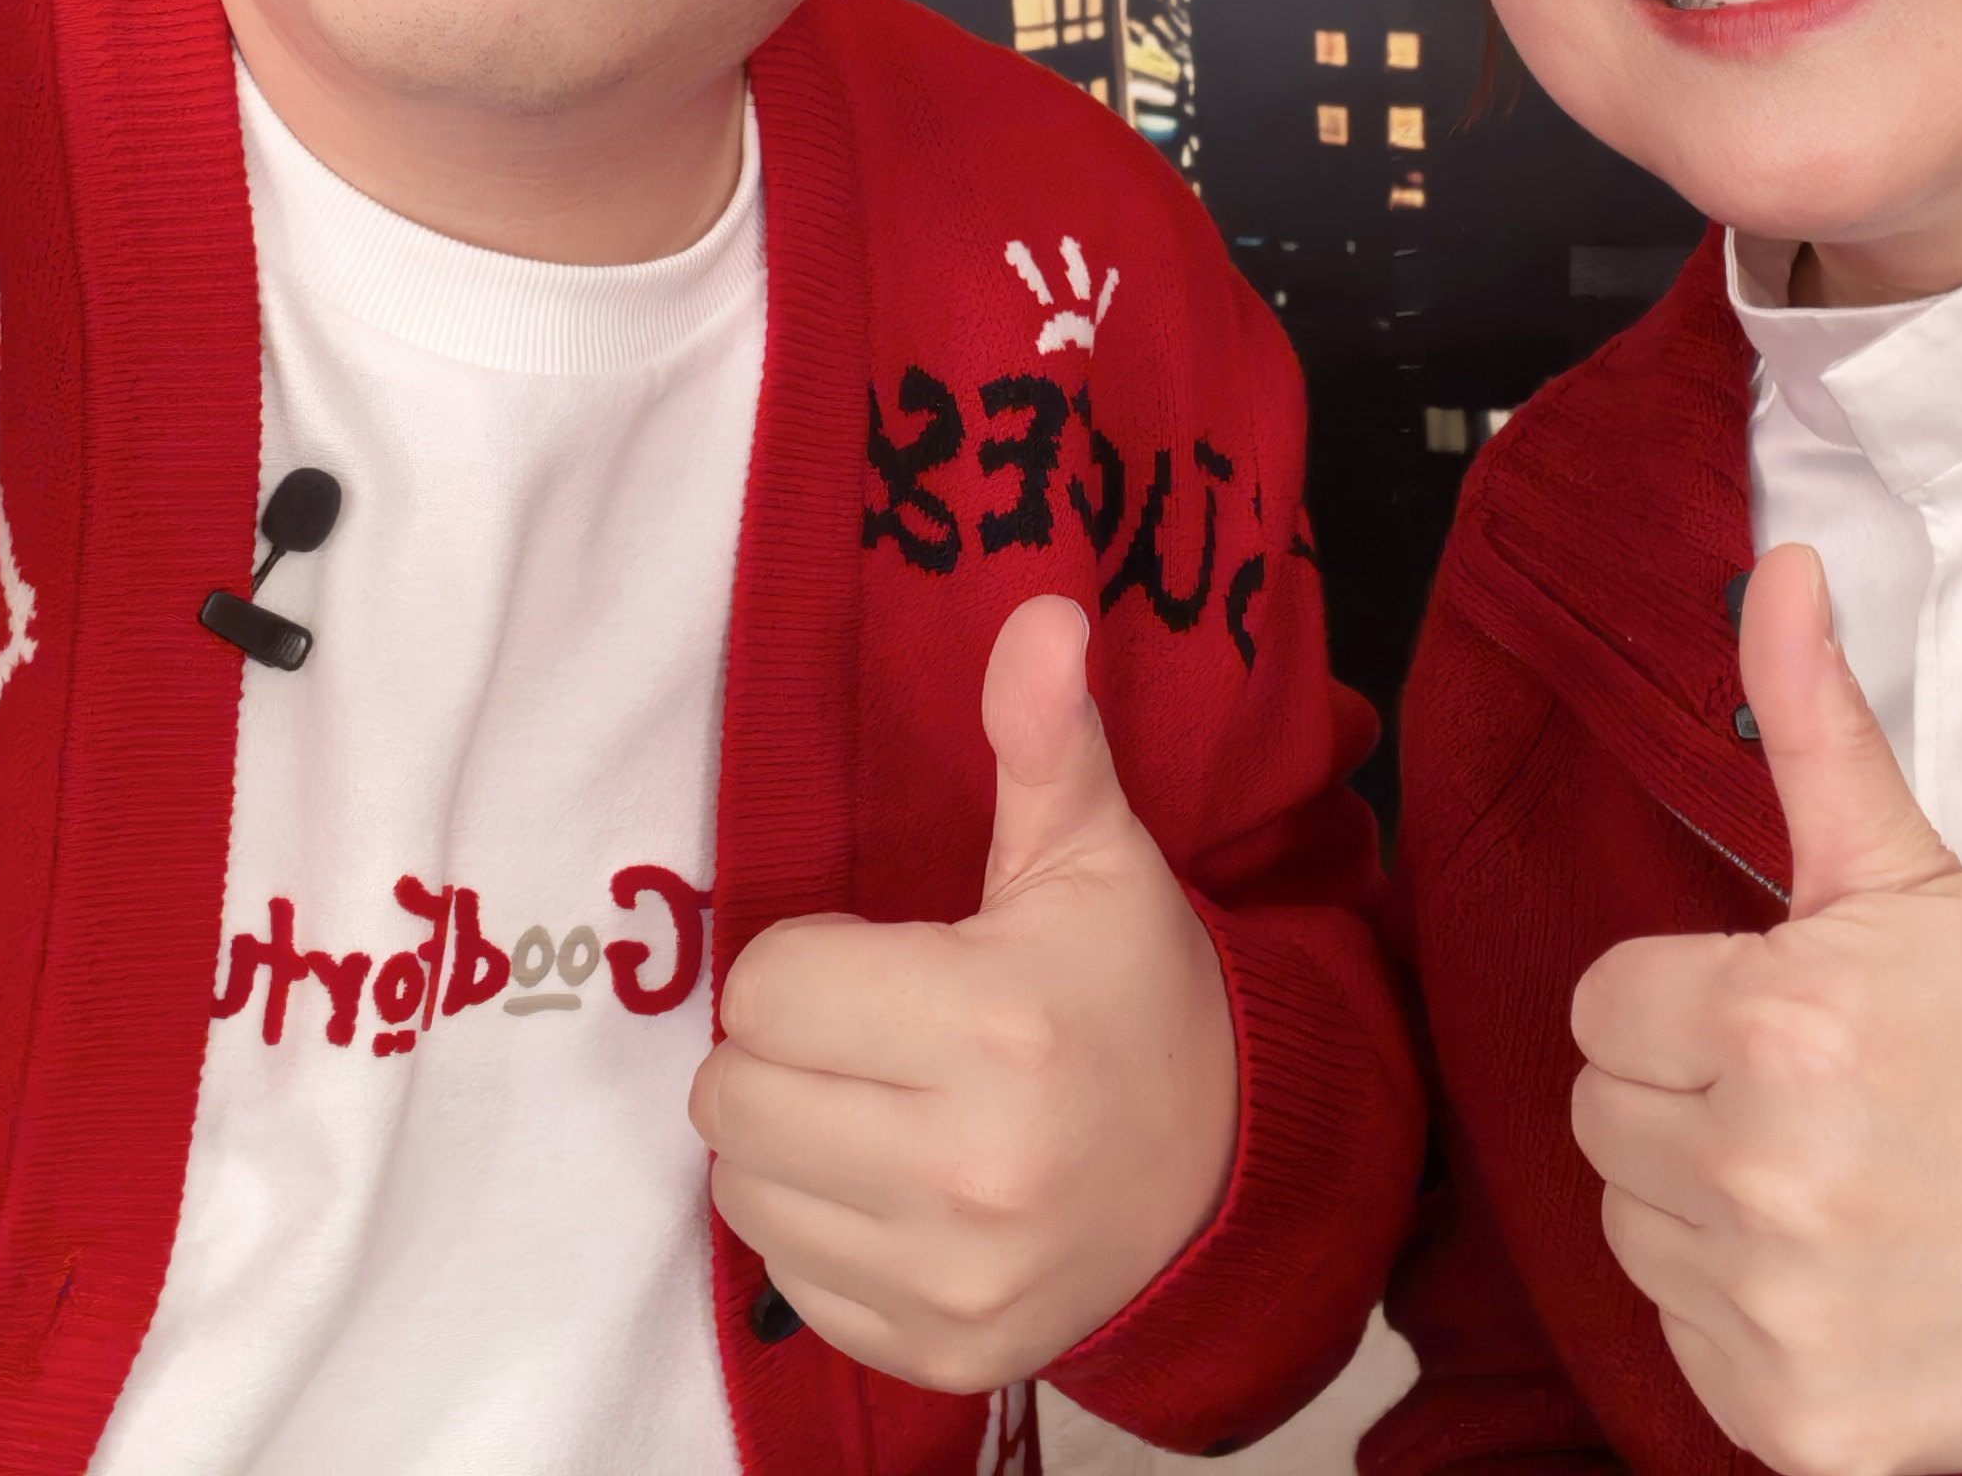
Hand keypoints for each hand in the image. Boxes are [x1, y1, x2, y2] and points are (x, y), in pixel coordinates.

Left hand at [689, 593, 1241, 1391]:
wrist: (1228, 1175)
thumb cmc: (1133, 994)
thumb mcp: (1094, 856)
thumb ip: (1045, 738)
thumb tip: (1044, 611)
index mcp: (998, 1025)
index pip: (768, 987)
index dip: (808, 963)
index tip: (879, 964)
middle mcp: (972, 1167)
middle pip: (733, 1092)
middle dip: (783, 1050)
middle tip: (865, 1036)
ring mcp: (953, 1275)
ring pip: (743, 1186)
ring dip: (786, 1139)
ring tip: (875, 1108)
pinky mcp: (939, 1351)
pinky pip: (786, 1276)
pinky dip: (817, 1228)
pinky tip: (892, 1188)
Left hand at [1566, 544, 1961, 1475]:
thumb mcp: (1919, 876)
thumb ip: (1817, 723)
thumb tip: (1772, 565)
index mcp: (1779, 1024)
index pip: (1602, 1006)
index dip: (1687, 1004)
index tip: (1788, 1018)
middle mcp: (1763, 1173)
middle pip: (1603, 1118)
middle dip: (1690, 1098)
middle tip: (1820, 1101)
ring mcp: (1776, 1312)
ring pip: (1629, 1227)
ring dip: (1706, 1207)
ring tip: (1838, 1188)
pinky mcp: (1792, 1427)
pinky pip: (1682, 1341)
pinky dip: (1745, 1321)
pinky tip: (1844, 1284)